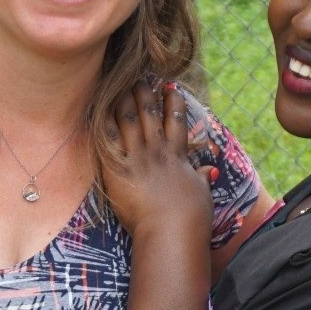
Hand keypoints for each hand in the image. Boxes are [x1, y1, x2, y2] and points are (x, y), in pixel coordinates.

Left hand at [103, 81, 213, 241]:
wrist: (171, 231)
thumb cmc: (191, 217)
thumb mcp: (202, 193)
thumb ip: (203, 177)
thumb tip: (211, 170)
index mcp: (177, 156)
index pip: (176, 120)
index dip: (173, 102)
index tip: (171, 88)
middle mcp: (157, 151)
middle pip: (150, 113)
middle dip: (145, 93)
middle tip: (140, 78)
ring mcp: (136, 158)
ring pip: (129, 119)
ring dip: (124, 100)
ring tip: (120, 85)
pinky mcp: (118, 169)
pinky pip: (108, 140)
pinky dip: (103, 122)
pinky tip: (99, 108)